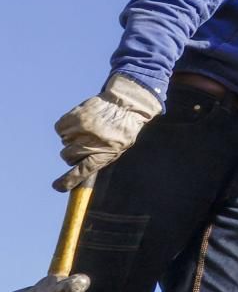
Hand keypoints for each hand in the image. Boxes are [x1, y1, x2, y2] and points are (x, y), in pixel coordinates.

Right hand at [53, 74, 161, 191]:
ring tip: (88, 130)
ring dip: (72, 139)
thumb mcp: (117, 149)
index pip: (82, 171)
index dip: (68, 181)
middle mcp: (89, 143)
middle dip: (74, 154)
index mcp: (103, 154)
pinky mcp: (74, 117)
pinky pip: (60, 129)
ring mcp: (80, 129)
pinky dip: (66, 128)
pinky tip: (79, 124)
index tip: (58, 186)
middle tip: (85, 145)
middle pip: (68, 157)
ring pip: (64, 142)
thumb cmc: (123, 130)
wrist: (125, 104)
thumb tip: (80, 170)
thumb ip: (99, 160)